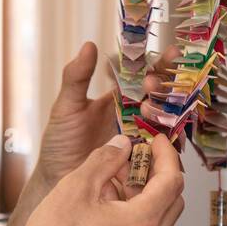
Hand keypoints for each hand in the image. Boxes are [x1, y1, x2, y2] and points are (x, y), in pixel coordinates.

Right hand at [12, 133, 184, 225]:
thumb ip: (105, 159)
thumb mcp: (76, 186)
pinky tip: (105, 203)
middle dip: (156, 173)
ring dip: (143, 193)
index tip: (157, 141)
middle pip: (171, 199)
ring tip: (110, 180)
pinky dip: (134, 212)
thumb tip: (122, 145)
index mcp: (140, 223)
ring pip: (158, 216)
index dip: (166, 155)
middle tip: (133, 157)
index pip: (172, 181)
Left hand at [36, 41, 181, 187]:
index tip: (169, 53)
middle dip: (162, 85)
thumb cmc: (60, 142)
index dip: (157, 63)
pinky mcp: (146, 160)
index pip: (143, 74)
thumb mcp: (67, 107)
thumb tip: (88, 45)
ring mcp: (142, 137)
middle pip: (160, 95)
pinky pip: (165, 149)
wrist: (57, 179)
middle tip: (150, 84)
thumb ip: (77, 78)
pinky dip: (168, 141)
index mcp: (118, 97)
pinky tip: (163, 136)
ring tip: (146, 108)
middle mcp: (134, 115)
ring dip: (162, 111)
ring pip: (165, 119)